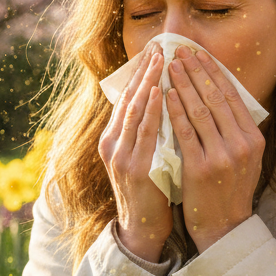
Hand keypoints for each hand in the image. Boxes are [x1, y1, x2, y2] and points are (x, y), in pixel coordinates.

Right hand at [99, 42, 172, 261]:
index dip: (140, 73)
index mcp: (113, 139)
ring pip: (133, 110)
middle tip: (158, 46)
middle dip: (143, 71)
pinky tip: (158, 92)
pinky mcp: (131, 168)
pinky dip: (150, 110)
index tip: (154, 51)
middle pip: (127, 98)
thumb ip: (149, 131)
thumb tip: (164, 99)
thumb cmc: (151, 190)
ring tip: (160, 60)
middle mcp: (111, 143)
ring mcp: (119, 155)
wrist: (142, 229)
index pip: (126, 98)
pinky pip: (142, 132)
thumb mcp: (145, 155)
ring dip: (147, 82)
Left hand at [166, 45, 265, 252]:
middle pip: (215, 97)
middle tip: (180, 50)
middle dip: (196, 70)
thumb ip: (237, 130)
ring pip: (200, 110)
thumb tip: (221, 94)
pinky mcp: (201, 168)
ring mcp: (222, 156)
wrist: (223, 227)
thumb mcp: (245, 158)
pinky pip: (185, 132)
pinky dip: (175, 111)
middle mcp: (241, 144)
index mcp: (253, 139)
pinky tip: (165, 95)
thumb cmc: (228, 190)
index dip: (213, 71)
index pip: (231, 96)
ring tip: (170, 65)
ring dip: (183, 84)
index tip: (198, 53)